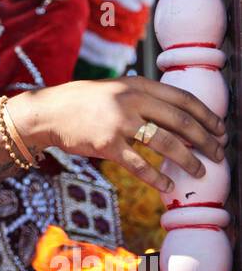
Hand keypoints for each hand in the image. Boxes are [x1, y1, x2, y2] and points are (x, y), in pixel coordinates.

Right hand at [9, 76, 226, 193]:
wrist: (50, 112)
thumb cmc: (85, 102)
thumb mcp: (116, 89)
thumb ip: (144, 98)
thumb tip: (178, 116)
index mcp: (138, 85)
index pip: (183, 98)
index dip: (206, 115)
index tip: (220, 129)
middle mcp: (131, 101)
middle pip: (181, 121)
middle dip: (205, 140)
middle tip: (218, 153)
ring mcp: (119, 123)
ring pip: (165, 143)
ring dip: (188, 160)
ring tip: (200, 171)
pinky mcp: (107, 144)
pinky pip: (139, 165)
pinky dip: (157, 177)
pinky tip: (168, 185)